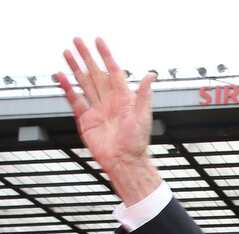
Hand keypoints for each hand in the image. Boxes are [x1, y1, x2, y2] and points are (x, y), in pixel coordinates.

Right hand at [56, 37, 160, 204]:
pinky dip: (68, 88)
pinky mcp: (86, 119)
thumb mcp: (143, 116)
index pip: (113, 71)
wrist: (124, 161)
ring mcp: (97, 108)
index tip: (98, 41)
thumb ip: (144, 94)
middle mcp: (109, 100)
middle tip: (77, 41)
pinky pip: (75, 99)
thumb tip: (151, 74)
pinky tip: (61, 76)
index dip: (106, 56)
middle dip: (87, 57)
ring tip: (67, 53)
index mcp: (124, 98)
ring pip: (84, 83)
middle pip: (96, 73)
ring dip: (76, 68)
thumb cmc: (137, 142)